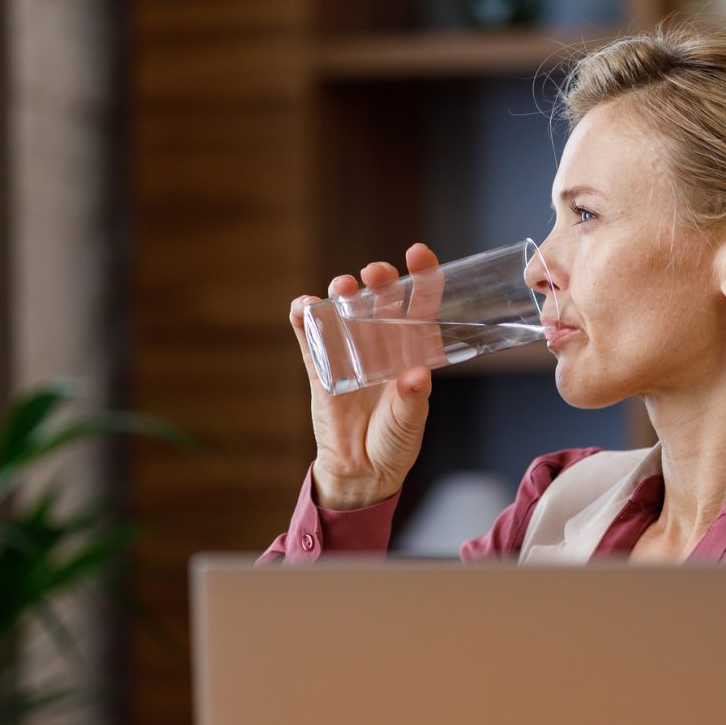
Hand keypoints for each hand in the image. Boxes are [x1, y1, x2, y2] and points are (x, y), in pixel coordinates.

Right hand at [290, 243, 439, 509]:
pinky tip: (303, 307)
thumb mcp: (409, 423)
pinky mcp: (320, 363)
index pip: (420, 302)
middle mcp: (382, 341)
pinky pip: (309, 333)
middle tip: (374, 274)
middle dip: (379, 278)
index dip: (422, 274)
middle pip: (381, 298)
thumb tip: (416, 375)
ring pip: (344, 308)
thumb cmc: (394, 443)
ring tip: (341, 290)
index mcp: (412, 348)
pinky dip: (303, 315)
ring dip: (341, 293)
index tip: (417, 253)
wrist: (360, 471)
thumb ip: (412, 400)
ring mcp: (349, 349)